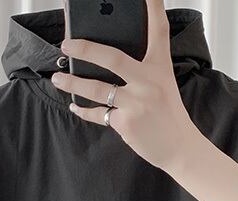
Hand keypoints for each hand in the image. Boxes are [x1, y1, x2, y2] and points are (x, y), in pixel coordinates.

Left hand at [51, 0, 200, 170]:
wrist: (180, 148)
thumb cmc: (168, 115)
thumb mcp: (162, 85)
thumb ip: (140, 71)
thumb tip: (106, 63)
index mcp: (160, 67)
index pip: (158, 29)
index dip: (153, 5)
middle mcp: (149, 81)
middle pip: (112, 58)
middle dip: (85, 49)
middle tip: (66, 44)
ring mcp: (137, 102)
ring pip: (97, 88)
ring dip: (73, 83)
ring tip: (58, 78)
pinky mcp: (126, 123)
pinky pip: (98, 113)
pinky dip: (84, 110)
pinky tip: (74, 105)